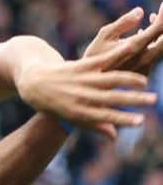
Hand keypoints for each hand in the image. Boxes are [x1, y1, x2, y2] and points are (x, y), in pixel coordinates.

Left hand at [18, 39, 155, 138]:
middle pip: (112, 98)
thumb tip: (115, 136)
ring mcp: (81, 80)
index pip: (105, 117)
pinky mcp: (80, 65)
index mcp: (78, 112)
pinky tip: (132, 48)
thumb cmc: (54, 105)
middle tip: (153, 100)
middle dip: (133, 100)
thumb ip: (93, 125)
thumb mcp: (70, 118)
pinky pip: (101, 60)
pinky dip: (117, 54)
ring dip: (129, 80)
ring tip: (145, 83)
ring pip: (109, 80)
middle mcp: (81, 96)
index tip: (141, 121)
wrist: (33, 84)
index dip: (124, 119)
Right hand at [83, 3, 162, 74]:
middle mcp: (145, 58)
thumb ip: (123, 23)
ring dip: (160, 31)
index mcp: (135, 46)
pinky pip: (156, 53)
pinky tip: (142, 32)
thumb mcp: (104, 36)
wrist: (90, 83)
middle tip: (160, 12)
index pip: (160, 27)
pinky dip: (154, 40)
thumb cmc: (95, 56)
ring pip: (162, 46)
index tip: (162, 4)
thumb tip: (140, 11)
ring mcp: (147, 66)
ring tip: (151, 18)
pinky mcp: (145, 72)